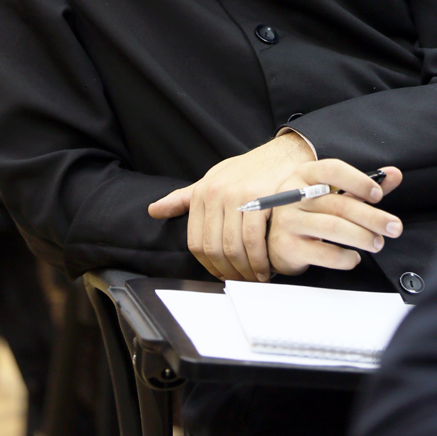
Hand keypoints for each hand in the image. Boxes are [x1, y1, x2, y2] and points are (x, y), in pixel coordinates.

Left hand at [149, 133, 315, 281]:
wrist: (282, 154)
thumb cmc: (247, 171)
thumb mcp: (212, 179)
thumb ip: (184, 199)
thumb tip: (154, 211)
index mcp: (201, 193)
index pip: (196, 242)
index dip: (209, 266)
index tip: (223, 275)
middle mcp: (215, 194)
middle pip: (213, 248)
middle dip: (228, 272)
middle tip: (242, 281)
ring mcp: (236, 195)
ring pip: (232, 247)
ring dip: (245, 271)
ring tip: (256, 278)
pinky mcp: (259, 198)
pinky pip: (253, 240)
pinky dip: (260, 261)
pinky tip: (267, 267)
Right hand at [266, 161, 402, 275]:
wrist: (275, 239)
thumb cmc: (309, 212)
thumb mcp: (332, 193)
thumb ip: (362, 185)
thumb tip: (394, 174)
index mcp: (305, 175)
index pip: (332, 170)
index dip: (357, 180)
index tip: (378, 194)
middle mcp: (293, 195)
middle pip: (338, 203)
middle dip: (371, 216)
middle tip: (393, 227)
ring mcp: (289, 221)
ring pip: (332, 227)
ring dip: (361, 236)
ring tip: (378, 243)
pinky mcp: (289, 246)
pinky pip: (323, 253)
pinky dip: (344, 257)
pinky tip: (354, 257)